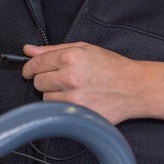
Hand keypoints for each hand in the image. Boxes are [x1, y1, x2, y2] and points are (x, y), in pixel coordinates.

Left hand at [22, 42, 143, 124]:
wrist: (135, 88)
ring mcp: (75, 98)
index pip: (36, 64)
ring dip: (54, 95)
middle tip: (59, 79)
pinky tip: (76, 100)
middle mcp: (70, 77)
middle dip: (44, 80)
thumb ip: (54, 49)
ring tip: (72, 90)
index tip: (28, 71)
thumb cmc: (111, 66)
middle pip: (38, 82)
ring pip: (46, 99)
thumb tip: (28, 49)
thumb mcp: (84, 49)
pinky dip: (62, 107)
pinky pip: (57, 112)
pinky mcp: (79, 114)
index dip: (29, 68)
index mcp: (70, 57)